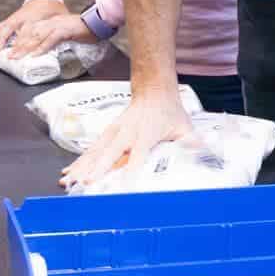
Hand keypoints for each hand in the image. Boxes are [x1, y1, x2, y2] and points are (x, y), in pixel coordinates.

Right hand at [0, 0, 68, 53]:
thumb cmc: (55, 9)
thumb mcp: (60, 16)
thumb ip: (58, 28)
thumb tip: (61, 39)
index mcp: (34, 17)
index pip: (26, 32)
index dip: (20, 44)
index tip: (14, 54)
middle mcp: (21, 17)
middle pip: (10, 30)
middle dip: (1, 42)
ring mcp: (14, 18)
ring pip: (0, 28)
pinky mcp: (10, 19)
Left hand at [9, 10, 93, 57]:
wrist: (98, 22)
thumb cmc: (85, 29)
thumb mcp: (66, 32)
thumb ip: (55, 38)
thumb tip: (47, 48)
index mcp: (51, 22)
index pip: (31, 31)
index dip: (20, 40)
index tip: (12, 49)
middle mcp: (51, 22)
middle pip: (30, 34)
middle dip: (18, 46)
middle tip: (8, 56)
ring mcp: (57, 25)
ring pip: (37, 37)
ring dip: (25, 48)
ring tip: (16, 57)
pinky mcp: (65, 30)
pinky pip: (50, 40)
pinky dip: (42, 48)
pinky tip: (34, 55)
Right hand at [61, 87, 196, 190]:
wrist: (153, 90)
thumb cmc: (170, 112)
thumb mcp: (184, 127)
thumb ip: (193, 143)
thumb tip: (207, 156)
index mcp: (146, 134)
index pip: (137, 154)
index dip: (131, 169)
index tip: (124, 186)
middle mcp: (126, 133)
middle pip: (109, 153)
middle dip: (96, 169)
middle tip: (85, 184)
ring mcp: (114, 132)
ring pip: (95, 152)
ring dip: (81, 167)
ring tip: (68, 182)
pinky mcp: (107, 133)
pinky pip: (91, 150)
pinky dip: (79, 162)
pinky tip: (68, 173)